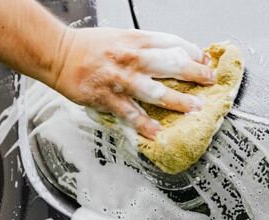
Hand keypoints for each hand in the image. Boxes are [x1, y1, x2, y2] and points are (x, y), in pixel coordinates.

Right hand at [50, 27, 214, 139]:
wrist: (58, 53)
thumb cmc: (90, 46)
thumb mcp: (122, 37)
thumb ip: (147, 47)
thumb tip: (174, 56)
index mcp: (136, 40)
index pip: (172, 43)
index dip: (193, 53)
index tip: (205, 61)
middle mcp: (131, 58)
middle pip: (170, 64)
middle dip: (194, 74)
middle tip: (210, 82)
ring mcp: (120, 79)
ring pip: (155, 91)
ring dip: (178, 101)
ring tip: (195, 109)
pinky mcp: (107, 98)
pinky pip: (130, 114)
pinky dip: (144, 124)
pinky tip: (156, 132)